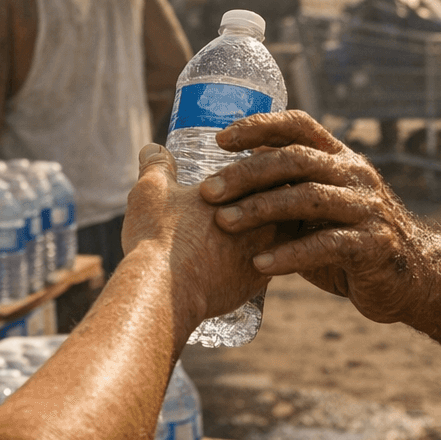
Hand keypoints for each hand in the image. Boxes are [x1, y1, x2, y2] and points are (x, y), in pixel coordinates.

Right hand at [122, 143, 273, 326]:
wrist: (166, 291)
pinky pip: (277, 266)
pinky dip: (269, 260)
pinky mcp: (258, 283)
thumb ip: (156, 165)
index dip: (267, 166)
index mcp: (245, 189)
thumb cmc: (160, 234)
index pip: (273, 169)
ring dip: (277, 229)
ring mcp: (266, 252)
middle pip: (289, 201)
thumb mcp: (151, 190)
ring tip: (259, 228)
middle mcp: (264, 219)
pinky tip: (255, 259)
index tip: (259, 167)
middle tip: (263, 197)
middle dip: (279, 198)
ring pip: (289, 234)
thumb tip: (152, 148)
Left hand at [197, 110, 429, 323]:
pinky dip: (290, 254)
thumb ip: (286, 187)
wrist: (411, 277)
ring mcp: (367, 209)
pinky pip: (326, 245)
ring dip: (261, 209)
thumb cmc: (348, 238)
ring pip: (309, 198)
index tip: (220, 138)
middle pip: (296, 160)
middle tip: (209, 191)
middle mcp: (355, 175)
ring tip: (223, 222)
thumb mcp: (318, 206)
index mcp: (340, 158)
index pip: (300, 126)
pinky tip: (259, 264)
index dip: (260, 125)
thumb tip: (231, 165)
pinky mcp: (374, 246)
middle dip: (247, 173)